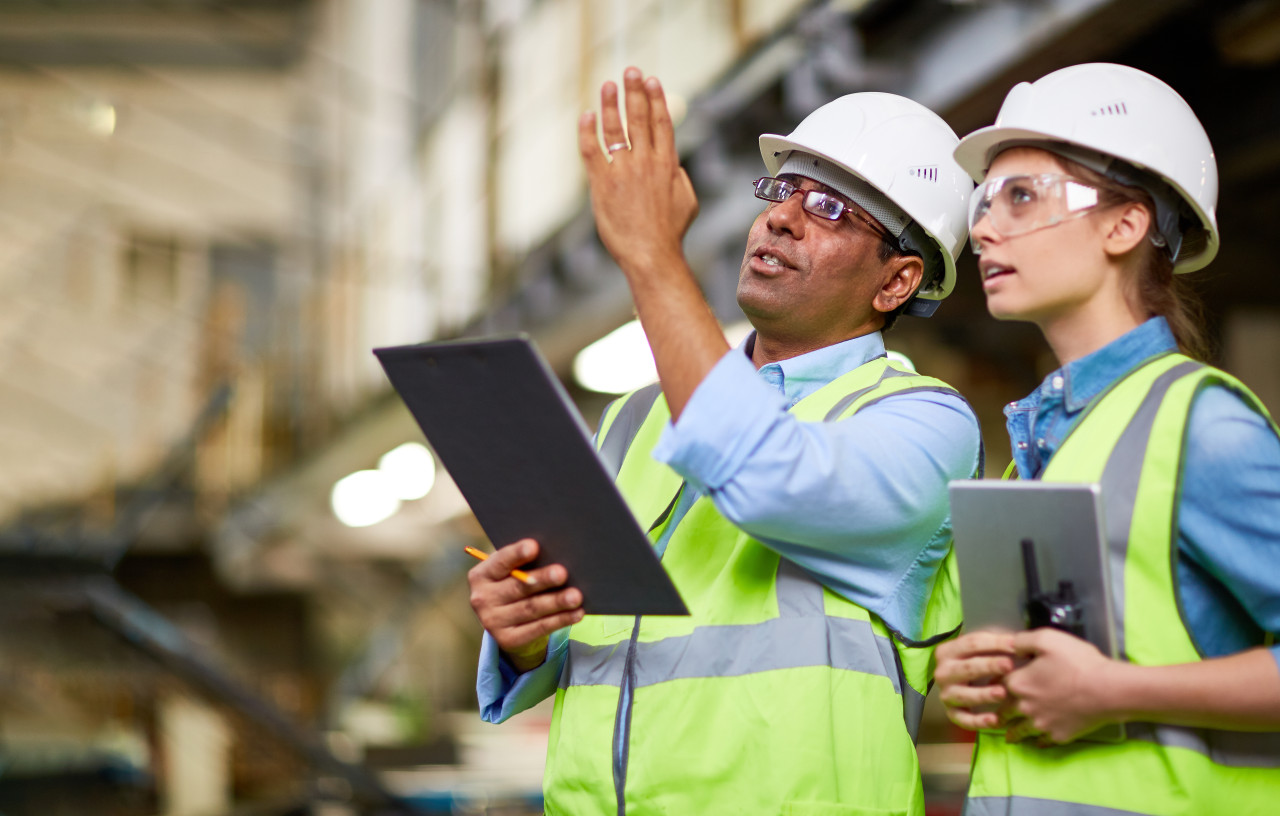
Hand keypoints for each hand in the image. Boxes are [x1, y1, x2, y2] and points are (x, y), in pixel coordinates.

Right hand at [467, 539, 583, 672]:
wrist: (507, 623)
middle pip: (518, 587)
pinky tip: (576, 613)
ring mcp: (493, 622)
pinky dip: (560, 620)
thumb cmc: (515, 585)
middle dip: (542, 579)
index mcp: (481, 575)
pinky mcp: (508, 640)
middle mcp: (482, 599)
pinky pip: (539, 628)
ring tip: (576, 596)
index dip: (516, 554)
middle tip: (562, 573)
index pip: (499, 562)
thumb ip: (526, 564)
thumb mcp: (512, 573)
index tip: (534, 546)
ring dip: (556, 602)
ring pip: (531, 608)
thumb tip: (558, 554)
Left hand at [577, 67, 697, 274]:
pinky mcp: (602, 183)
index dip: (656, 99)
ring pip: (615, 128)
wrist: (651, 254)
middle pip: (640, 118)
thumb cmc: (670, 232)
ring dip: (611, 103)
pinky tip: (587, 115)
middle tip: (631, 70)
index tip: (651, 81)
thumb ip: (679, 176)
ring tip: (608, 84)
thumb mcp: (687, 200)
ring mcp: (622, 171)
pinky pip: (592, 150)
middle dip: (635, 91)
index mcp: (667, 164)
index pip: (661, 123)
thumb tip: (673, 163)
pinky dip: (588, 131)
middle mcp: (645, 162)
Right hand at [934, 630, 1016, 730]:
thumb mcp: (984, 647)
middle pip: (967, 668)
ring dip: (983, 694)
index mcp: (948, 651)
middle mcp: (943, 672)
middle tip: (1008, 665)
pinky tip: (995, 721)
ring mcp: (946, 694)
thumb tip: (1022, 644)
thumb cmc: (979, 660)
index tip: (1015, 645)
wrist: (962, 682)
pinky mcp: (952, 713)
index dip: (994, 643)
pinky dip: (978, 721)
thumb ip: (999, 643)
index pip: (971, 643)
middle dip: (988, 666)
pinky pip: (964, 719)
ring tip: (1002, 693)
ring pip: (964, 695)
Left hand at [1002, 628, 1119, 744]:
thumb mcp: (1046, 639)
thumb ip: (1022, 641)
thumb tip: (1010, 647)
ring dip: (1013, 733)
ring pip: (1021, 731)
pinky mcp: (1059, 735)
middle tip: (994, 718)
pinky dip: (1038, 741)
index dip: (993, 684)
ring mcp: (1042, 724)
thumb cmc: (1077, 662)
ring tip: (1009, 737)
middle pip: (1005, 712)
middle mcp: (1025, 707)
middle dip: (999, 714)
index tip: (990, 687)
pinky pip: (1043, 741)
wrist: (1107, 690)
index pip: (997, 685)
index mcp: (1018, 684)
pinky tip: (1038, 742)